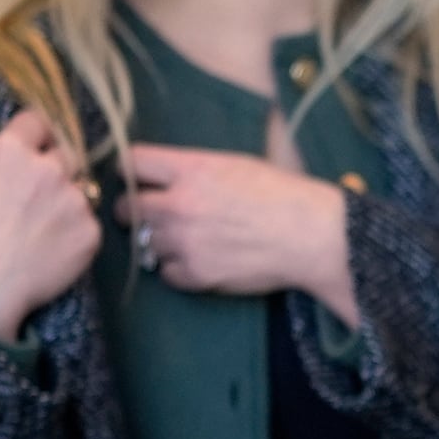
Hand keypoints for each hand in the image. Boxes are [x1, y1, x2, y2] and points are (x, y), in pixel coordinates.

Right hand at [0, 108, 101, 344]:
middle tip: (44, 196)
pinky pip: (89, 224)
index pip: (40, 120)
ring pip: (83, 190)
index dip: (40, 136)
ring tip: (45, 231)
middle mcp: (48, 168)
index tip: (39, 148)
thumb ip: (10, 167)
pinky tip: (55, 252)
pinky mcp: (91, 230)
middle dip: (60, 169)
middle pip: (69, 153)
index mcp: (10, 151)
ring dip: (70, 203)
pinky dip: (77, 235)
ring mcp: (74, 199)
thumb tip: (34, 160)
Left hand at [120, 145, 357, 323]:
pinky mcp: (195, 275)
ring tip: (187, 240)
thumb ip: (192, 169)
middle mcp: (179, 204)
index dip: (129, 172)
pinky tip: (201, 260)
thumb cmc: (282, 194)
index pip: (131, 163)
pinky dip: (178, 269)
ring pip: (144, 243)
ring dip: (159, 243)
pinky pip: (165, 273)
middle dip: (134, 212)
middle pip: (126, 208)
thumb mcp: (234, 164)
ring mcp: (184, 242)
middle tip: (152, 216)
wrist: (312, 235)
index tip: (136, 181)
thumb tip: (161, 177)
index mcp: (190, 169)